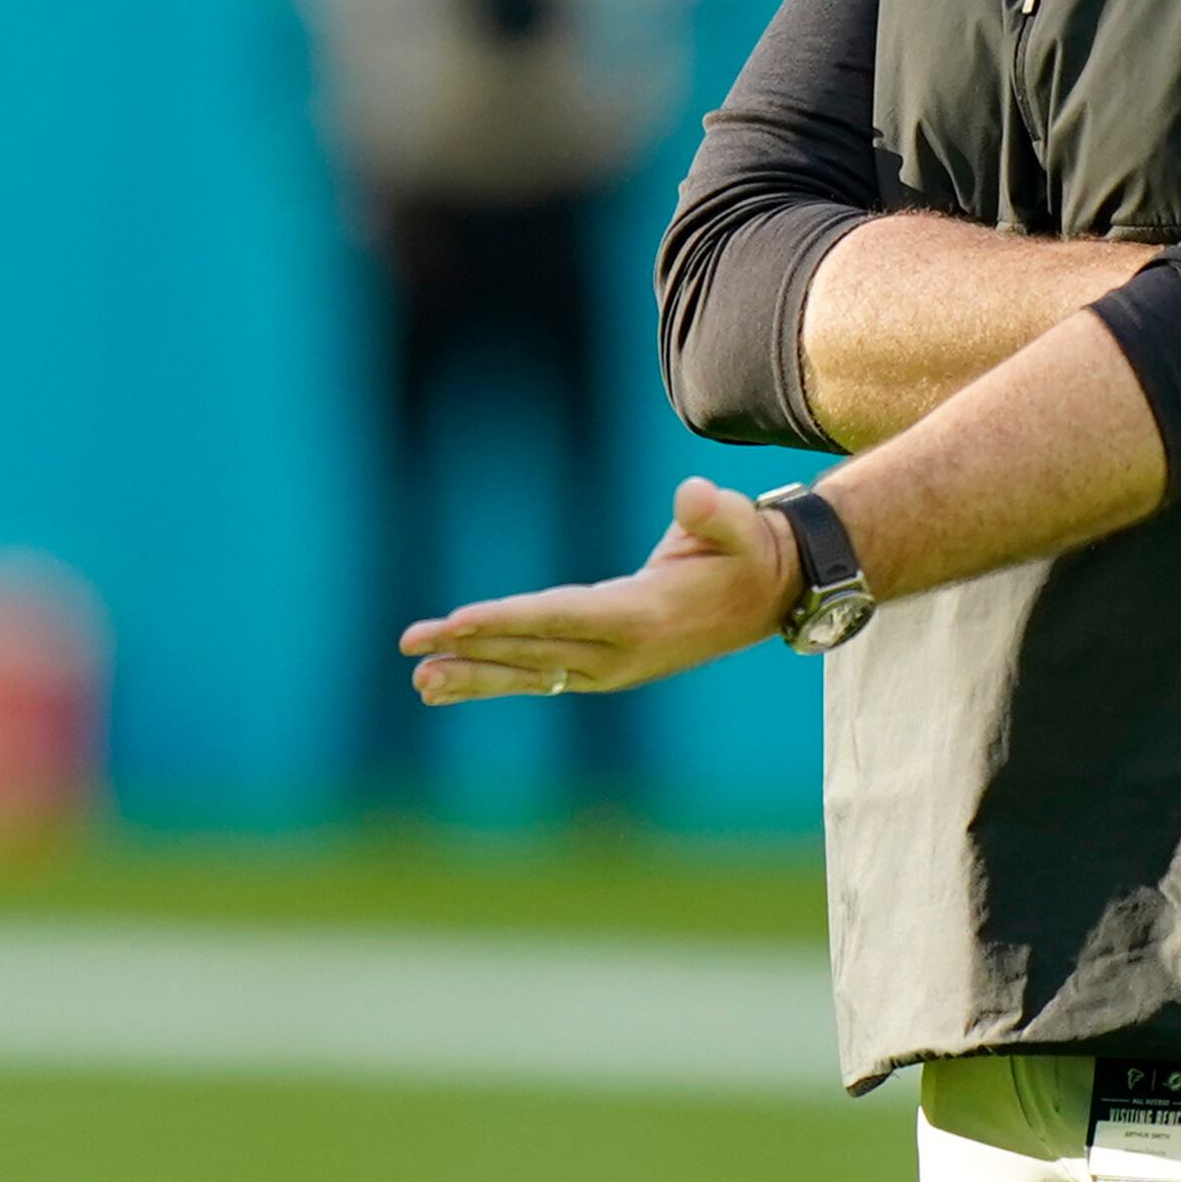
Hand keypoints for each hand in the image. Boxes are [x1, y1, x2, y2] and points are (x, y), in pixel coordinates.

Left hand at [405, 478, 803, 704]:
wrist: (768, 595)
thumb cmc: (745, 549)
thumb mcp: (737, 524)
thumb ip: (713, 512)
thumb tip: (692, 496)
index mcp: (643, 616)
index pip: (561, 617)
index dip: (508, 620)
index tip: (458, 621)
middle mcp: (621, 652)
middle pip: (532, 650)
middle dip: (470, 648)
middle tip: (412, 646)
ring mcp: (610, 668)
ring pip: (529, 673)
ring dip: (473, 676)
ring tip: (419, 681)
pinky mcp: (602, 669)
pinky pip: (539, 677)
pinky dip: (494, 679)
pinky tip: (450, 684)